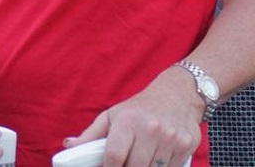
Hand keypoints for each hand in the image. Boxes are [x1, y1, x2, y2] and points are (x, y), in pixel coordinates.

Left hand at [64, 68, 200, 166]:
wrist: (177, 96)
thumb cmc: (138, 108)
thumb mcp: (112, 116)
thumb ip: (91, 134)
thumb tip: (68, 145)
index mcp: (127, 121)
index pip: (114, 155)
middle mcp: (150, 129)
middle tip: (121, 164)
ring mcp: (170, 139)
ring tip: (137, 160)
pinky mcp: (186, 146)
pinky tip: (155, 159)